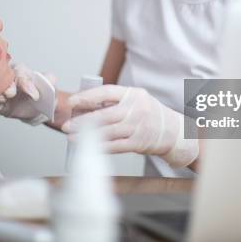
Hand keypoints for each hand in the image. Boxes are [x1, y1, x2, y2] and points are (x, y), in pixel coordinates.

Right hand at [0, 63, 55, 124]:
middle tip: (12, 94)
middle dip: (7, 86)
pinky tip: (0, 107)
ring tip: (3, 99)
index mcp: (21, 71)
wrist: (41, 107)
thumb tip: (48, 78)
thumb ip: (50, 78)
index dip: (25, 83)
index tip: (35, 95)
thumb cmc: (44, 91)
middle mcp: (9, 80)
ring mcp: (4, 93)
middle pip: (3, 80)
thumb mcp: (50, 82)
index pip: (19, 72)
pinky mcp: (2, 105)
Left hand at [62, 85, 197, 168]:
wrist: (174, 132)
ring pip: (107, 132)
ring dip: (86, 137)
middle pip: (104, 115)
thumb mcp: (136, 100)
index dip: (87, 97)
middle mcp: (136, 109)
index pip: (106, 92)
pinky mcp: (138, 143)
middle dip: (82, 121)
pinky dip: (99, 147)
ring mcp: (138, 127)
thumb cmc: (150, 115)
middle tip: (66, 125)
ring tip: (71, 138)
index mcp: (133, 94)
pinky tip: (87, 148)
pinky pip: (115, 146)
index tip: (72, 102)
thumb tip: (85, 106)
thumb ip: (115, 102)